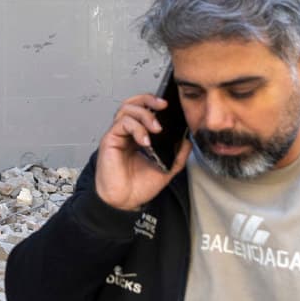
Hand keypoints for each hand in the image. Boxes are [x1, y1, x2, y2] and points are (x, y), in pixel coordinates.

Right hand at [94, 93, 191, 210]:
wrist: (126, 201)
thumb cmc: (139, 185)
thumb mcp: (167, 167)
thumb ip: (178, 152)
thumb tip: (189, 138)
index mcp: (139, 134)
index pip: (145, 109)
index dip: (155, 103)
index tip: (171, 106)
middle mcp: (127, 131)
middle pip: (134, 102)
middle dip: (149, 99)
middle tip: (164, 106)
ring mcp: (118, 134)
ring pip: (127, 109)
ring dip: (145, 114)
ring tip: (156, 128)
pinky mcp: (110, 140)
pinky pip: (122, 123)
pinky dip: (136, 128)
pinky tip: (145, 141)